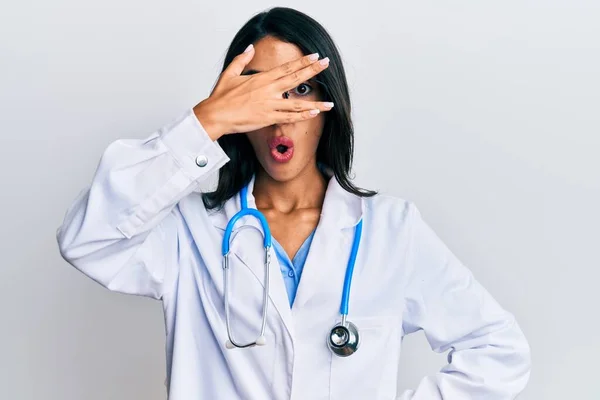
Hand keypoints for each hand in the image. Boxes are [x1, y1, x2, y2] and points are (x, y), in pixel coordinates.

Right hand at [193, 44, 332, 140]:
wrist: (215, 115)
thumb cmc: (221, 97)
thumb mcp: (230, 73)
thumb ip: (242, 60)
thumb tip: (250, 49)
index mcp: (262, 78)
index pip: (287, 68)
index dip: (302, 62)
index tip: (315, 57)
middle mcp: (269, 90)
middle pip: (295, 79)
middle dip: (312, 71)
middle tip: (326, 64)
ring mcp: (270, 105)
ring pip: (297, 103)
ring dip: (315, 104)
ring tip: (330, 104)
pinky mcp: (268, 118)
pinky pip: (289, 118)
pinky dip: (302, 116)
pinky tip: (313, 114)